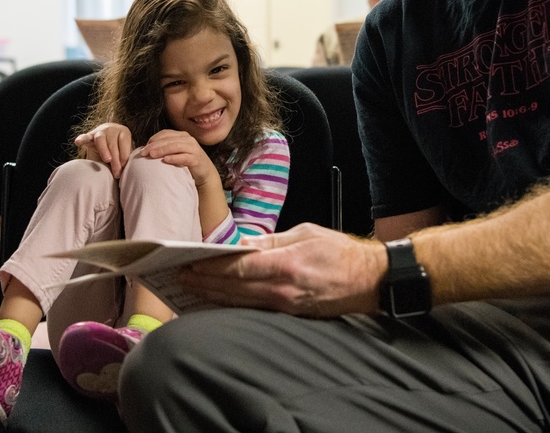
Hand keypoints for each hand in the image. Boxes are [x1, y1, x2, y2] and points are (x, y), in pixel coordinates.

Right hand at [74, 123, 132, 177]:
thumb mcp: (123, 153)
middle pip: (113, 144)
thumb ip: (124, 159)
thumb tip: (127, 172)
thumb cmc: (118, 149)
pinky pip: (85, 136)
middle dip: (115, 161)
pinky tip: (78, 142)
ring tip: (107, 160)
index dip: (124, 158)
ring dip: (104, 150)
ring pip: (101, 139)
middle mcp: (112, 129)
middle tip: (117, 174)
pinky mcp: (90, 135)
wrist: (107, 139)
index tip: (123, 170)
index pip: (124, 144)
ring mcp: (100, 131)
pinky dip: (82, 139)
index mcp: (123, 132)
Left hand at [140, 129, 217, 188]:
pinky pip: (184, 157)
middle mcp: (188, 139)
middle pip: (168, 140)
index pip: (165, 134)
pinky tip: (166, 160)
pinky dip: (174, 158)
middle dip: (154, 145)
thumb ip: (166, 148)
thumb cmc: (187, 162)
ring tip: (152, 155)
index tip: (143, 148)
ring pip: (175, 146)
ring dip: (162, 150)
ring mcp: (193, 148)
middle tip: (143, 153)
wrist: (205, 172)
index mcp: (181, 135)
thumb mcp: (176, 152)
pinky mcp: (196, 158)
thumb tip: (147, 149)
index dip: (153, 139)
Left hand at [177, 223, 386, 317]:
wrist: (371, 281)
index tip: (189, 261)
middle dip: (203, 282)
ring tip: (190, 288)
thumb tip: (243, 244)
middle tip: (178, 276)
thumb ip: (272, 241)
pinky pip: (253, 310)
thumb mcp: (306, 233)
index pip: (237, 267)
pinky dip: (232, 305)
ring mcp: (285, 307)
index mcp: (285, 265)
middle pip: (232, 289)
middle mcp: (282, 290)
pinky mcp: (289, 315)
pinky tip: (217, 300)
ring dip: (212, 296)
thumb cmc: (342, 253)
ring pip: (239, 303)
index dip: (210, 266)